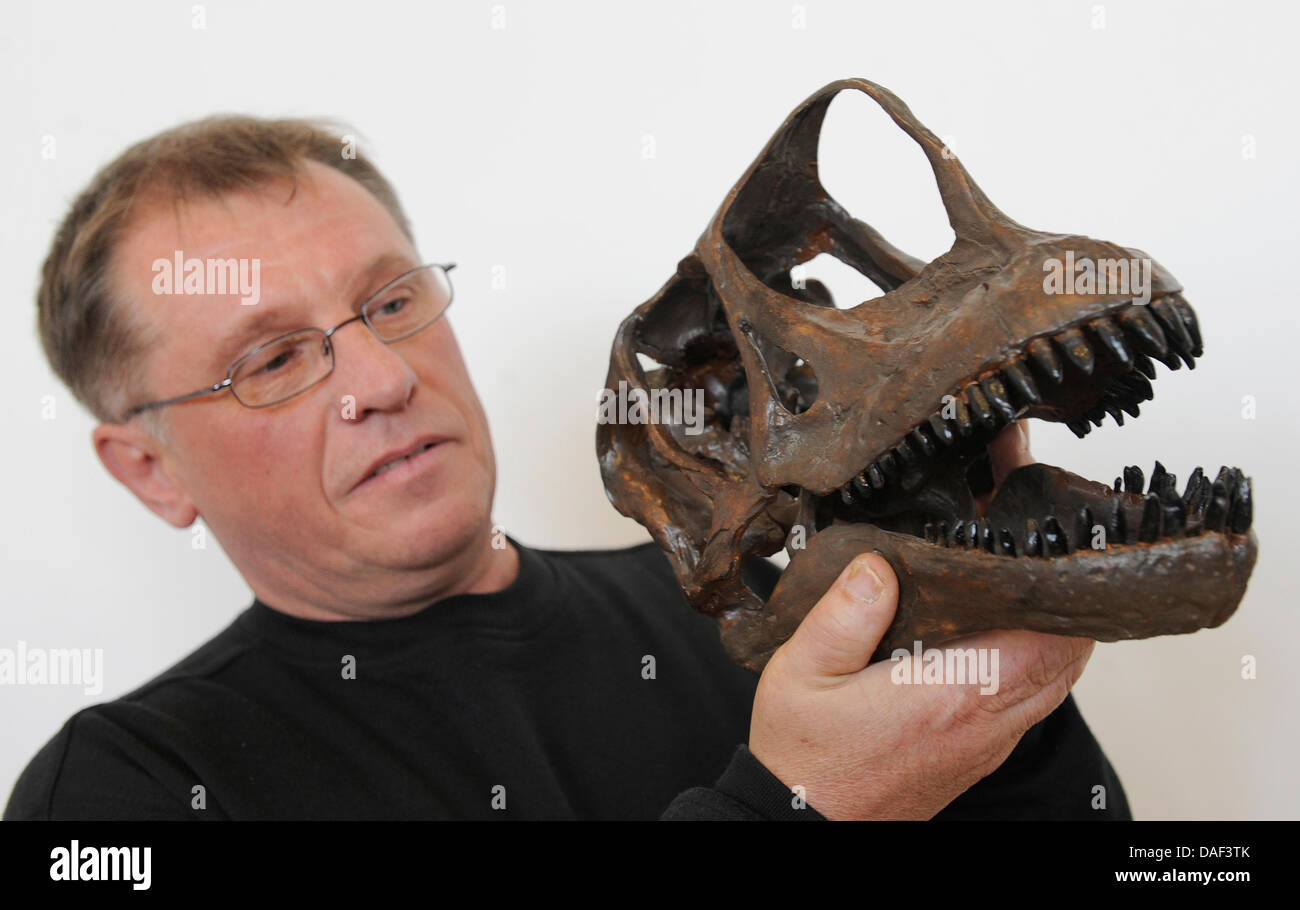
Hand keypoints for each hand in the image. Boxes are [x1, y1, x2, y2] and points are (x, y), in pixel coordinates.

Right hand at [747, 422, 1096, 819]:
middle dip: (1060, 595)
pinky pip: (1031, 699)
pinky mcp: (978, 754)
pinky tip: (993, 631)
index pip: (1050, 634)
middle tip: (1029, 545)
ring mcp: (987, 742)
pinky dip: (1032, 658)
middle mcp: (985, 722)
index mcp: (953, 694)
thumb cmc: (804, 758)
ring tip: (1014, 579)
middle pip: (1069, 652)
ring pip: (1057, 678)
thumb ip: (842, 614)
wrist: (803, 824)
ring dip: (1050, 628)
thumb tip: (878, 564)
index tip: (1036, 533)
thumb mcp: (802, 672)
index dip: (1057, 580)